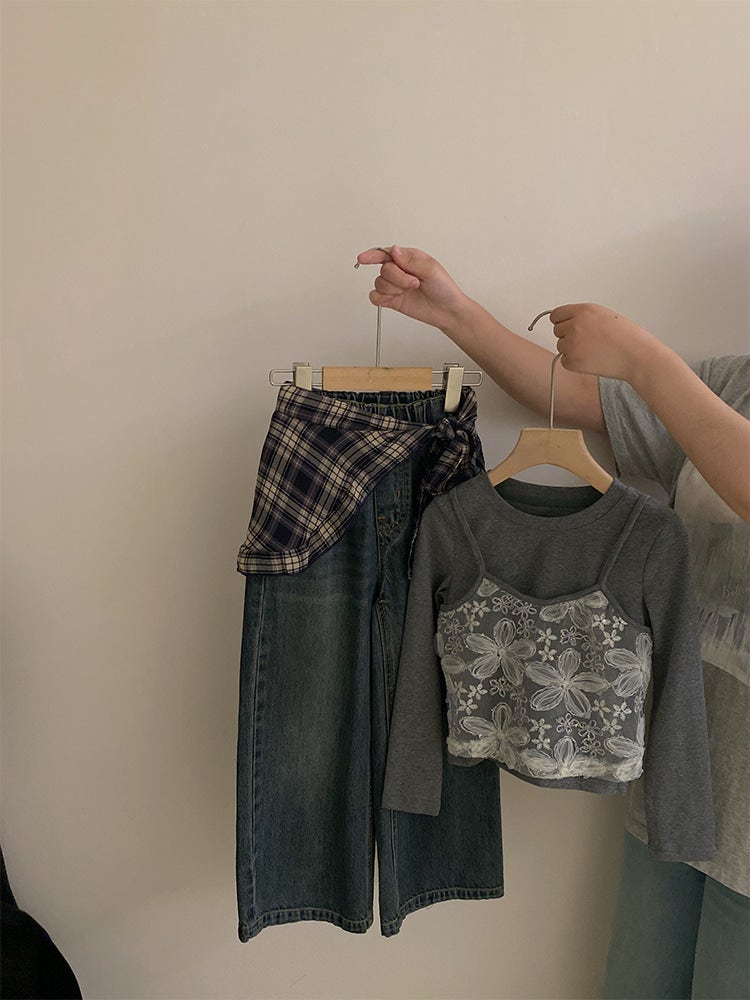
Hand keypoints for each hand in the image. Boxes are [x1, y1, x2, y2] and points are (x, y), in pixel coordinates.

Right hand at [355, 246, 470, 331]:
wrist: (447, 311)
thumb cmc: (444, 289)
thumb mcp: (432, 269)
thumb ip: (411, 260)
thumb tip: (394, 250)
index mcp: (409, 258)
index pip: (385, 253)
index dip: (373, 255)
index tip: (363, 258)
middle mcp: (400, 271)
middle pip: (384, 269)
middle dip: (398, 278)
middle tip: (414, 283)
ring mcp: (395, 286)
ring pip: (379, 283)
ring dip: (394, 288)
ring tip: (409, 290)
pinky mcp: (392, 300)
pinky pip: (375, 297)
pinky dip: (380, 298)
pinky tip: (392, 298)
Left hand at [548, 303, 657, 383]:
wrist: (637, 356)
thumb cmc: (628, 337)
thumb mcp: (604, 315)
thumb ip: (584, 316)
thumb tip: (568, 321)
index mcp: (584, 310)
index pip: (556, 314)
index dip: (562, 321)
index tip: (566, 326)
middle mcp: (575, 325)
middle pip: (557, 331)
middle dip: (568, 336)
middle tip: (588, 341)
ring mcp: (572, 343)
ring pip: (561, 346)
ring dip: (572, 350)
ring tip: (594, 350)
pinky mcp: (573, 361)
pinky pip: (565, 361)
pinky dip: (575, 363)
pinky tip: (592, 360)